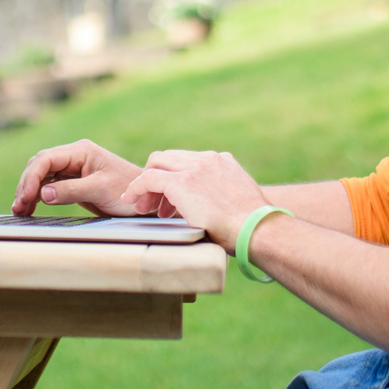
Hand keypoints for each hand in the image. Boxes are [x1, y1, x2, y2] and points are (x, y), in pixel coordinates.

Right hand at [12, 139, 143, 215]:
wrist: (144, 198)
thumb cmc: (128, 190)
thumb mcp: (100, 190)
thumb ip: (71, 191)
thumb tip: (44, 194)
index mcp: (81, 151)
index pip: (47, 159)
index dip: (32, 177)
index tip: (26, 196)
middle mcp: (74, 156)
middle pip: (39, 166)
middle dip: (26, 185)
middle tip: (18, 207)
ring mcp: (72, 169)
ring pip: (41, 176)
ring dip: (28, 191)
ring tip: (19, 210)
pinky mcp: (72, 182)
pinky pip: (49, 186)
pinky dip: (38, 196)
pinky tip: (30, 208)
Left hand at [117, 150, 271, 248]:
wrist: (256, 230)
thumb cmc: (252, 227)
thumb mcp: (238, 201)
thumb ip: (223, 196)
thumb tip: (214, 211)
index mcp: (222, 161)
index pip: (188, 161)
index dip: (174, 178)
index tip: (170, 201)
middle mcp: (207, 159)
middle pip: (169, 158)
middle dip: (157, 179)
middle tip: (152, 205)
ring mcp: (194, 168)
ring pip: (156, 164)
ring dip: (146, 185)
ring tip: (143, 208)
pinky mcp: (181, 182)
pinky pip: (149, 179)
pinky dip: (137, 188)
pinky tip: (131, 201)